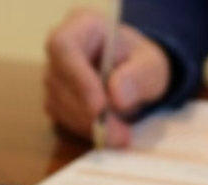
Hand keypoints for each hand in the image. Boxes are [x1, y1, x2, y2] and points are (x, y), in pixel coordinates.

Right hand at [44, 9, 170, 147]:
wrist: (137, 77)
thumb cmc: (142, 63)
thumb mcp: (152, 66)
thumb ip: (138, 77)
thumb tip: (117, 98)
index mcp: (82, 26)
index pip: (64, 46)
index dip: (78, 78)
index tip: (100, 106)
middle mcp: (60, 50)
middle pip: (59, 81)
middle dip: (88, 113)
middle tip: (119, 135)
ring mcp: (55, 77)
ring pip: (59, 105)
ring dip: (88, 126)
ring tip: (121, 136)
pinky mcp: (56, 101)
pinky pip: (64, 120)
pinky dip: (86, 131)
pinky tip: (109, 134)